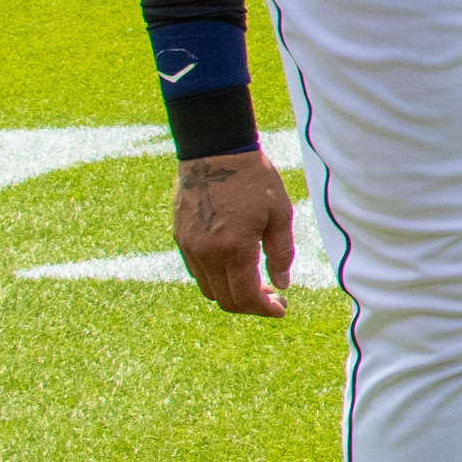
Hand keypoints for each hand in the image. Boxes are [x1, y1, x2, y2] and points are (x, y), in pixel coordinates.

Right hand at [173, 148, 294, 316]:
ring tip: (256, 283)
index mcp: (233, 249)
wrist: (215, 152)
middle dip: (250, 306)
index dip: (264, 309)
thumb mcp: (280, 214)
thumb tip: (281, 284)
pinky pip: (197, 271)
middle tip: (272, 298)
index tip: (281, 309)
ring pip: (208, 288)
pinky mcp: (180, 237)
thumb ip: (281, 253)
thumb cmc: (254, 180)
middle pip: (224, 299)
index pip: (244, 297)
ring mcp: (189, 246)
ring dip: (231, 293)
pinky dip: (216, 278)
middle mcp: (206, 253)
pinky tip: (234, 267)